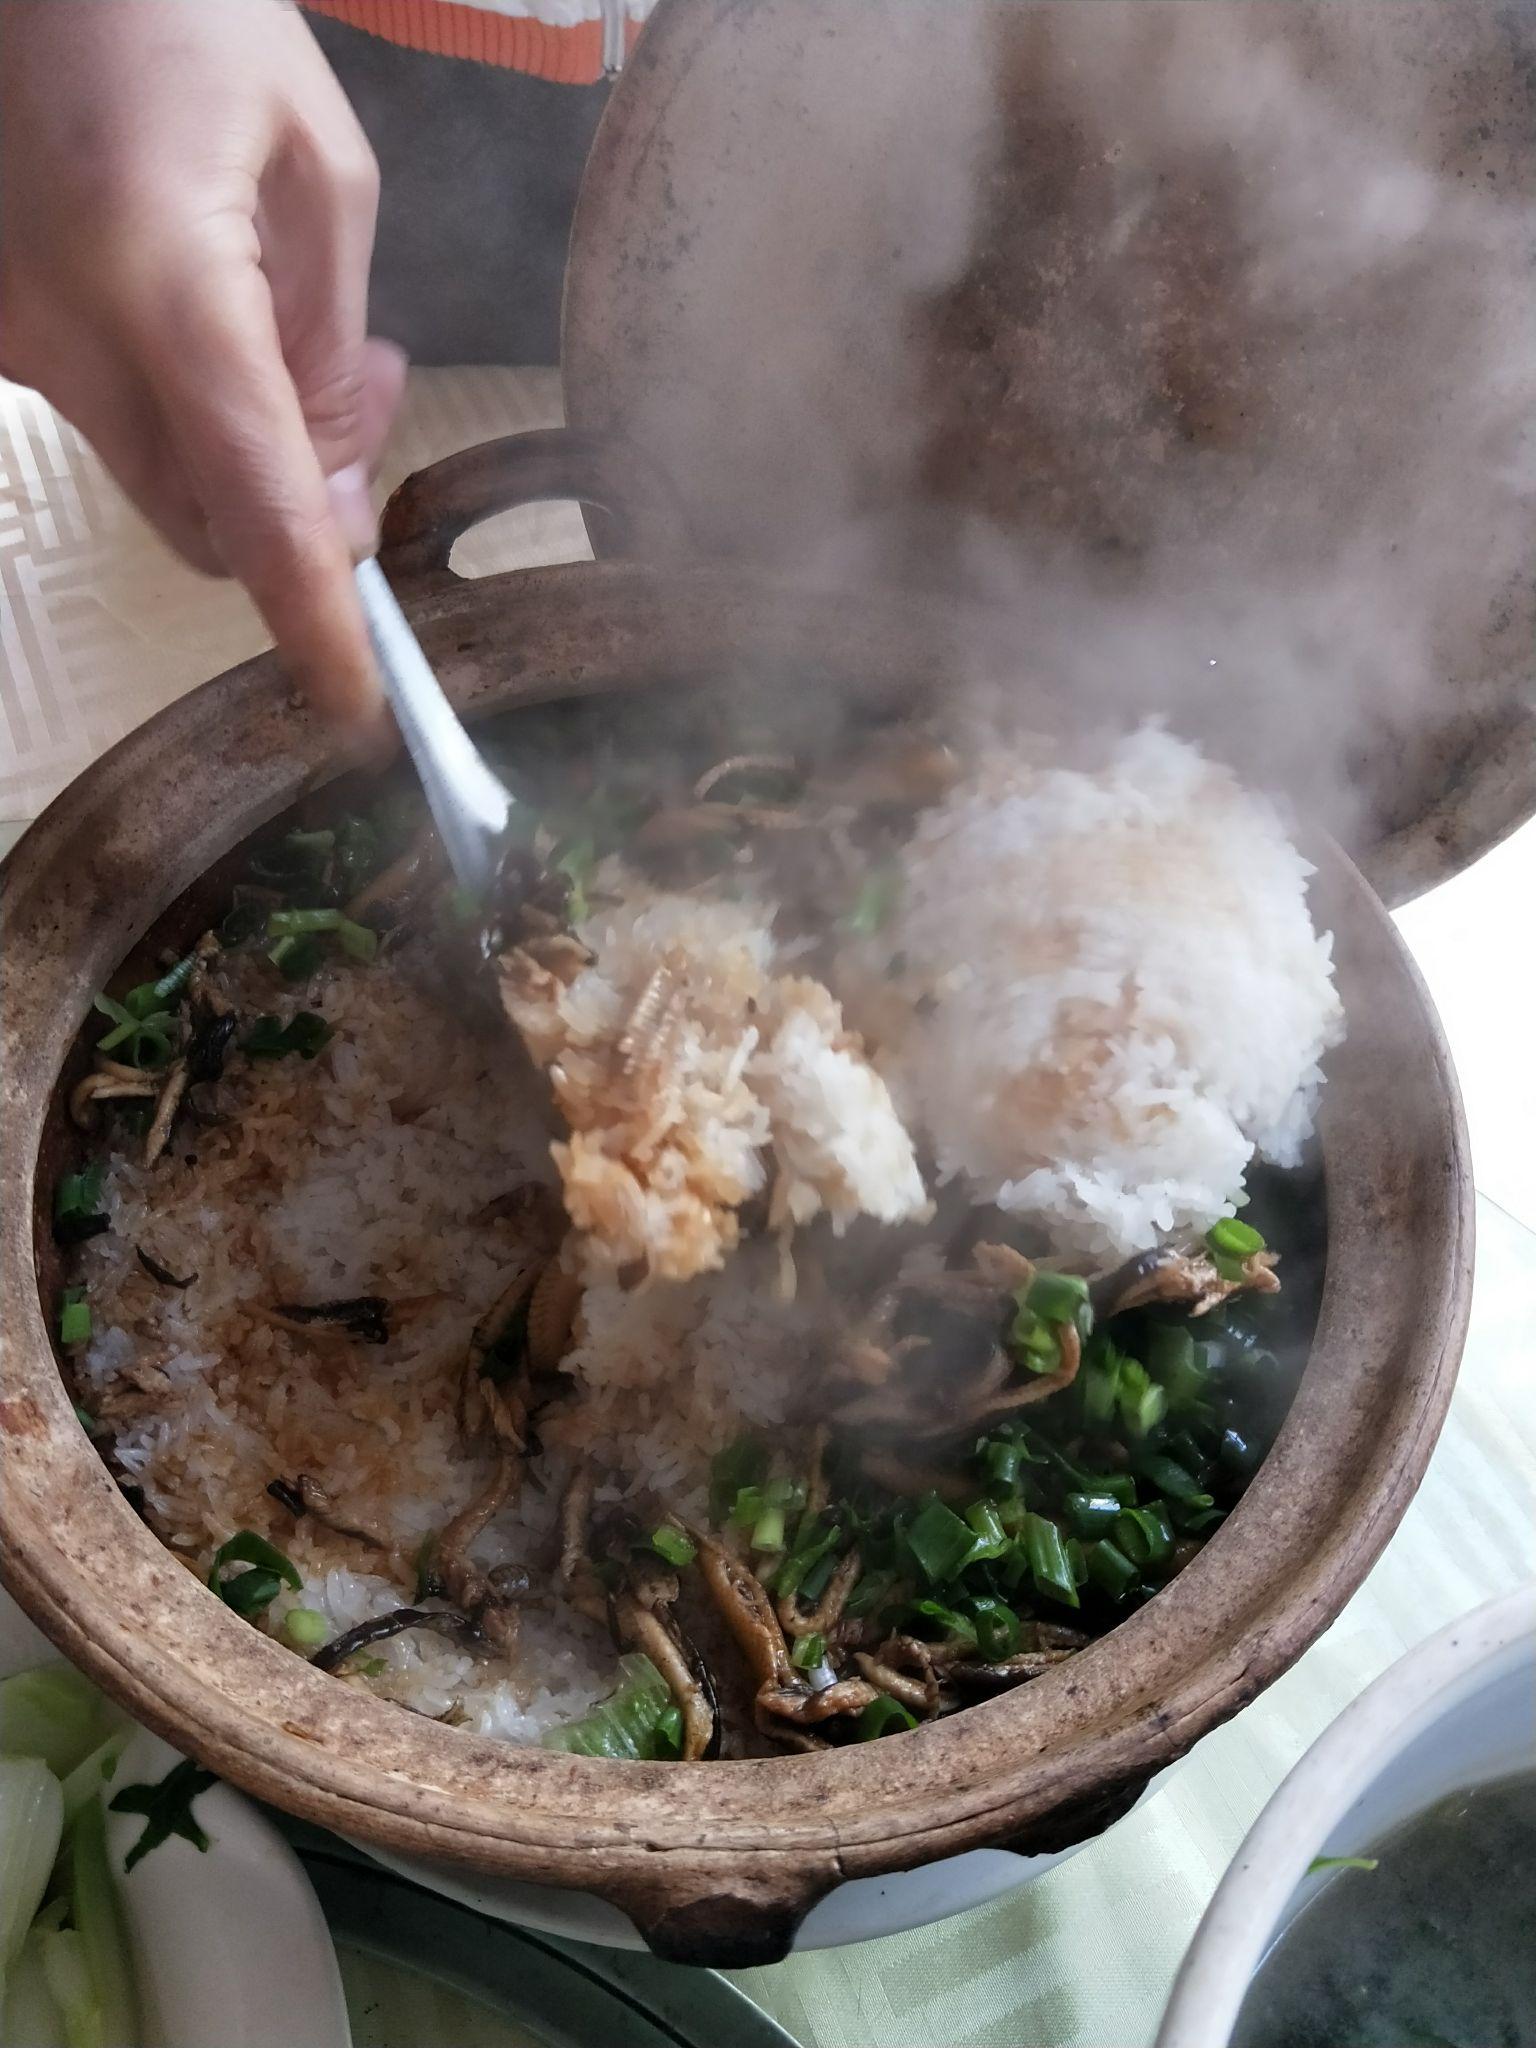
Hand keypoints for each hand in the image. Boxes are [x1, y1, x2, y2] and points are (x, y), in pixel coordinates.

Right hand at [0, 0, 405, 734]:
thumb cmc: (188, 11)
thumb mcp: (320, 169)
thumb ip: (329, 350)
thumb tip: (332, 495)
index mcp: (164, 279)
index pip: (254, 504)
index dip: (312, 620)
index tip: (357, 707)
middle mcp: (61, 332)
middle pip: (199, 520)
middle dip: (291, 507)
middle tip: (359, 386)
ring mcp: (5, 336)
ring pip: (152, 478)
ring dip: (237, 452)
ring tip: (282, 314)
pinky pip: (105, 415)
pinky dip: (173, 402)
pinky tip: (204, 298)